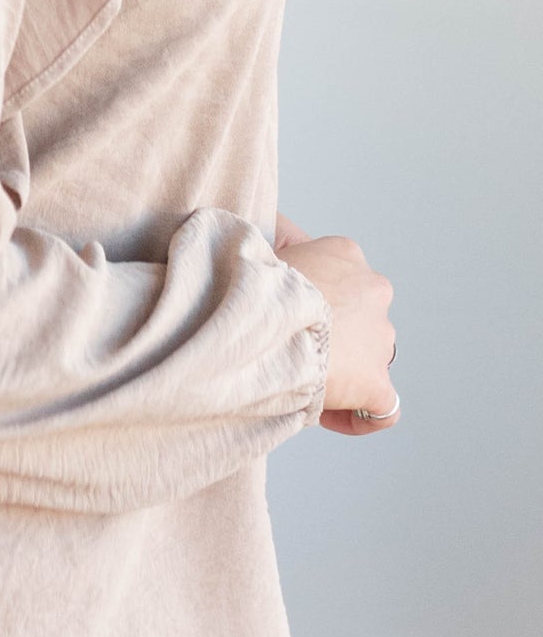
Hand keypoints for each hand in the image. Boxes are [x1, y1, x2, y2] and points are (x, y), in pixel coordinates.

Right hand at [272, 215, 396, 435]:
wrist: (263, 323)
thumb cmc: (255, 286)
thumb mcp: (261, 243)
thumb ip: (272, 235)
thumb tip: (267, 222)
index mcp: (345, 254)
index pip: (338, 278)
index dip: (311, 303)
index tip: (284, 317)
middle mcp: (374, 289)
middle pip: (357, 317)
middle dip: (331, 336)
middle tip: (290, 348)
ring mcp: (380, 338)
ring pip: (368, 359)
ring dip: (341, 371)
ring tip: (301, 380)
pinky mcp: (377, 383)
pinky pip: (382, 408)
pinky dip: (359, 414)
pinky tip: (329, 412)